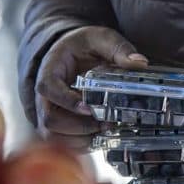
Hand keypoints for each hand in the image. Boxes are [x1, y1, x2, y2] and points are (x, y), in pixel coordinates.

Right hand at [34, 26, 146, 150]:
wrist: (73, 53)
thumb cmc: (84, 45)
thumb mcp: (102, 38)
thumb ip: (118, 48)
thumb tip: (139, 63)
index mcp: (50, 69)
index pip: (48, 87)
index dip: (66, 101)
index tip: (89, 108)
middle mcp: (44, 94)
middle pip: (49, 119)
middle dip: (78, 127)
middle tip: (105, 123)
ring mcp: (48, 111)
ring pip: (53, 135)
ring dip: (80, 139)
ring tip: (105, 130)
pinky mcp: (57, 125)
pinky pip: (61, 143)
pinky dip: (80, 145)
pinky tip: (100, 137)